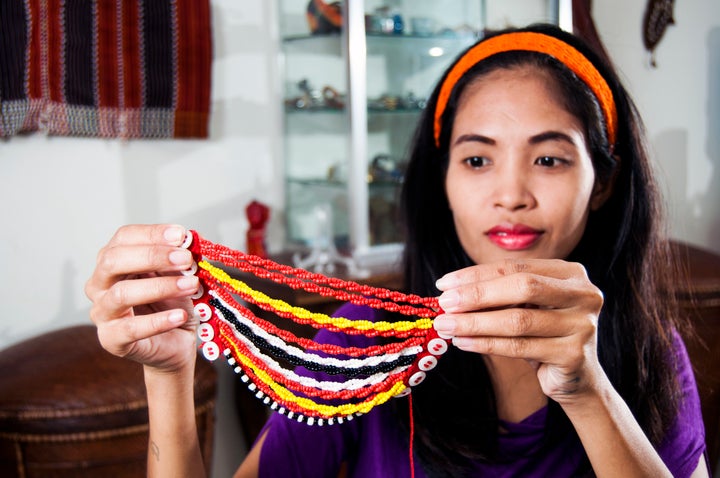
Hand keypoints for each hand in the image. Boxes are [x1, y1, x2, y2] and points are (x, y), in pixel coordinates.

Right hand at [85, 224, 200, 373]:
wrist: (176, 341)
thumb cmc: (172, 303)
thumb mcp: (178, 276)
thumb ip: (177, 260)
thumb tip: (186, 243)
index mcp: (115, 261)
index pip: (124, 238)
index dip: (151, 234)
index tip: (180, 235)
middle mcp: (100, 284)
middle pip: (113, 261)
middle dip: (152, 256)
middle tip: (185, 259)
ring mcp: (102, 312)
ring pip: (121, 294)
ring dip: (160, 287)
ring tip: (190, 286)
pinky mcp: (111, 339)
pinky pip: (130, 328)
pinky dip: (159, 321)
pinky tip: (180, 316)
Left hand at [433, 259, 605, 403]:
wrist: (577, 378)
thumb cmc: (543, 335)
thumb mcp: (526, 307)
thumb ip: (499, 294)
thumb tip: (450, 292)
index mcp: (570, 273)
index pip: (516, 267)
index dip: (477, 274)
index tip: (445, 284)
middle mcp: (583, 294)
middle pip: (522, 287)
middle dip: (477, 295)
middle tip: (444, 303)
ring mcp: (583, 325)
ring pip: (518, 321)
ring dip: (475, 322)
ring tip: (447, 325)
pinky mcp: (573, 355)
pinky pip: (520, 347)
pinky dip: (486, 344)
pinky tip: (463, 342)